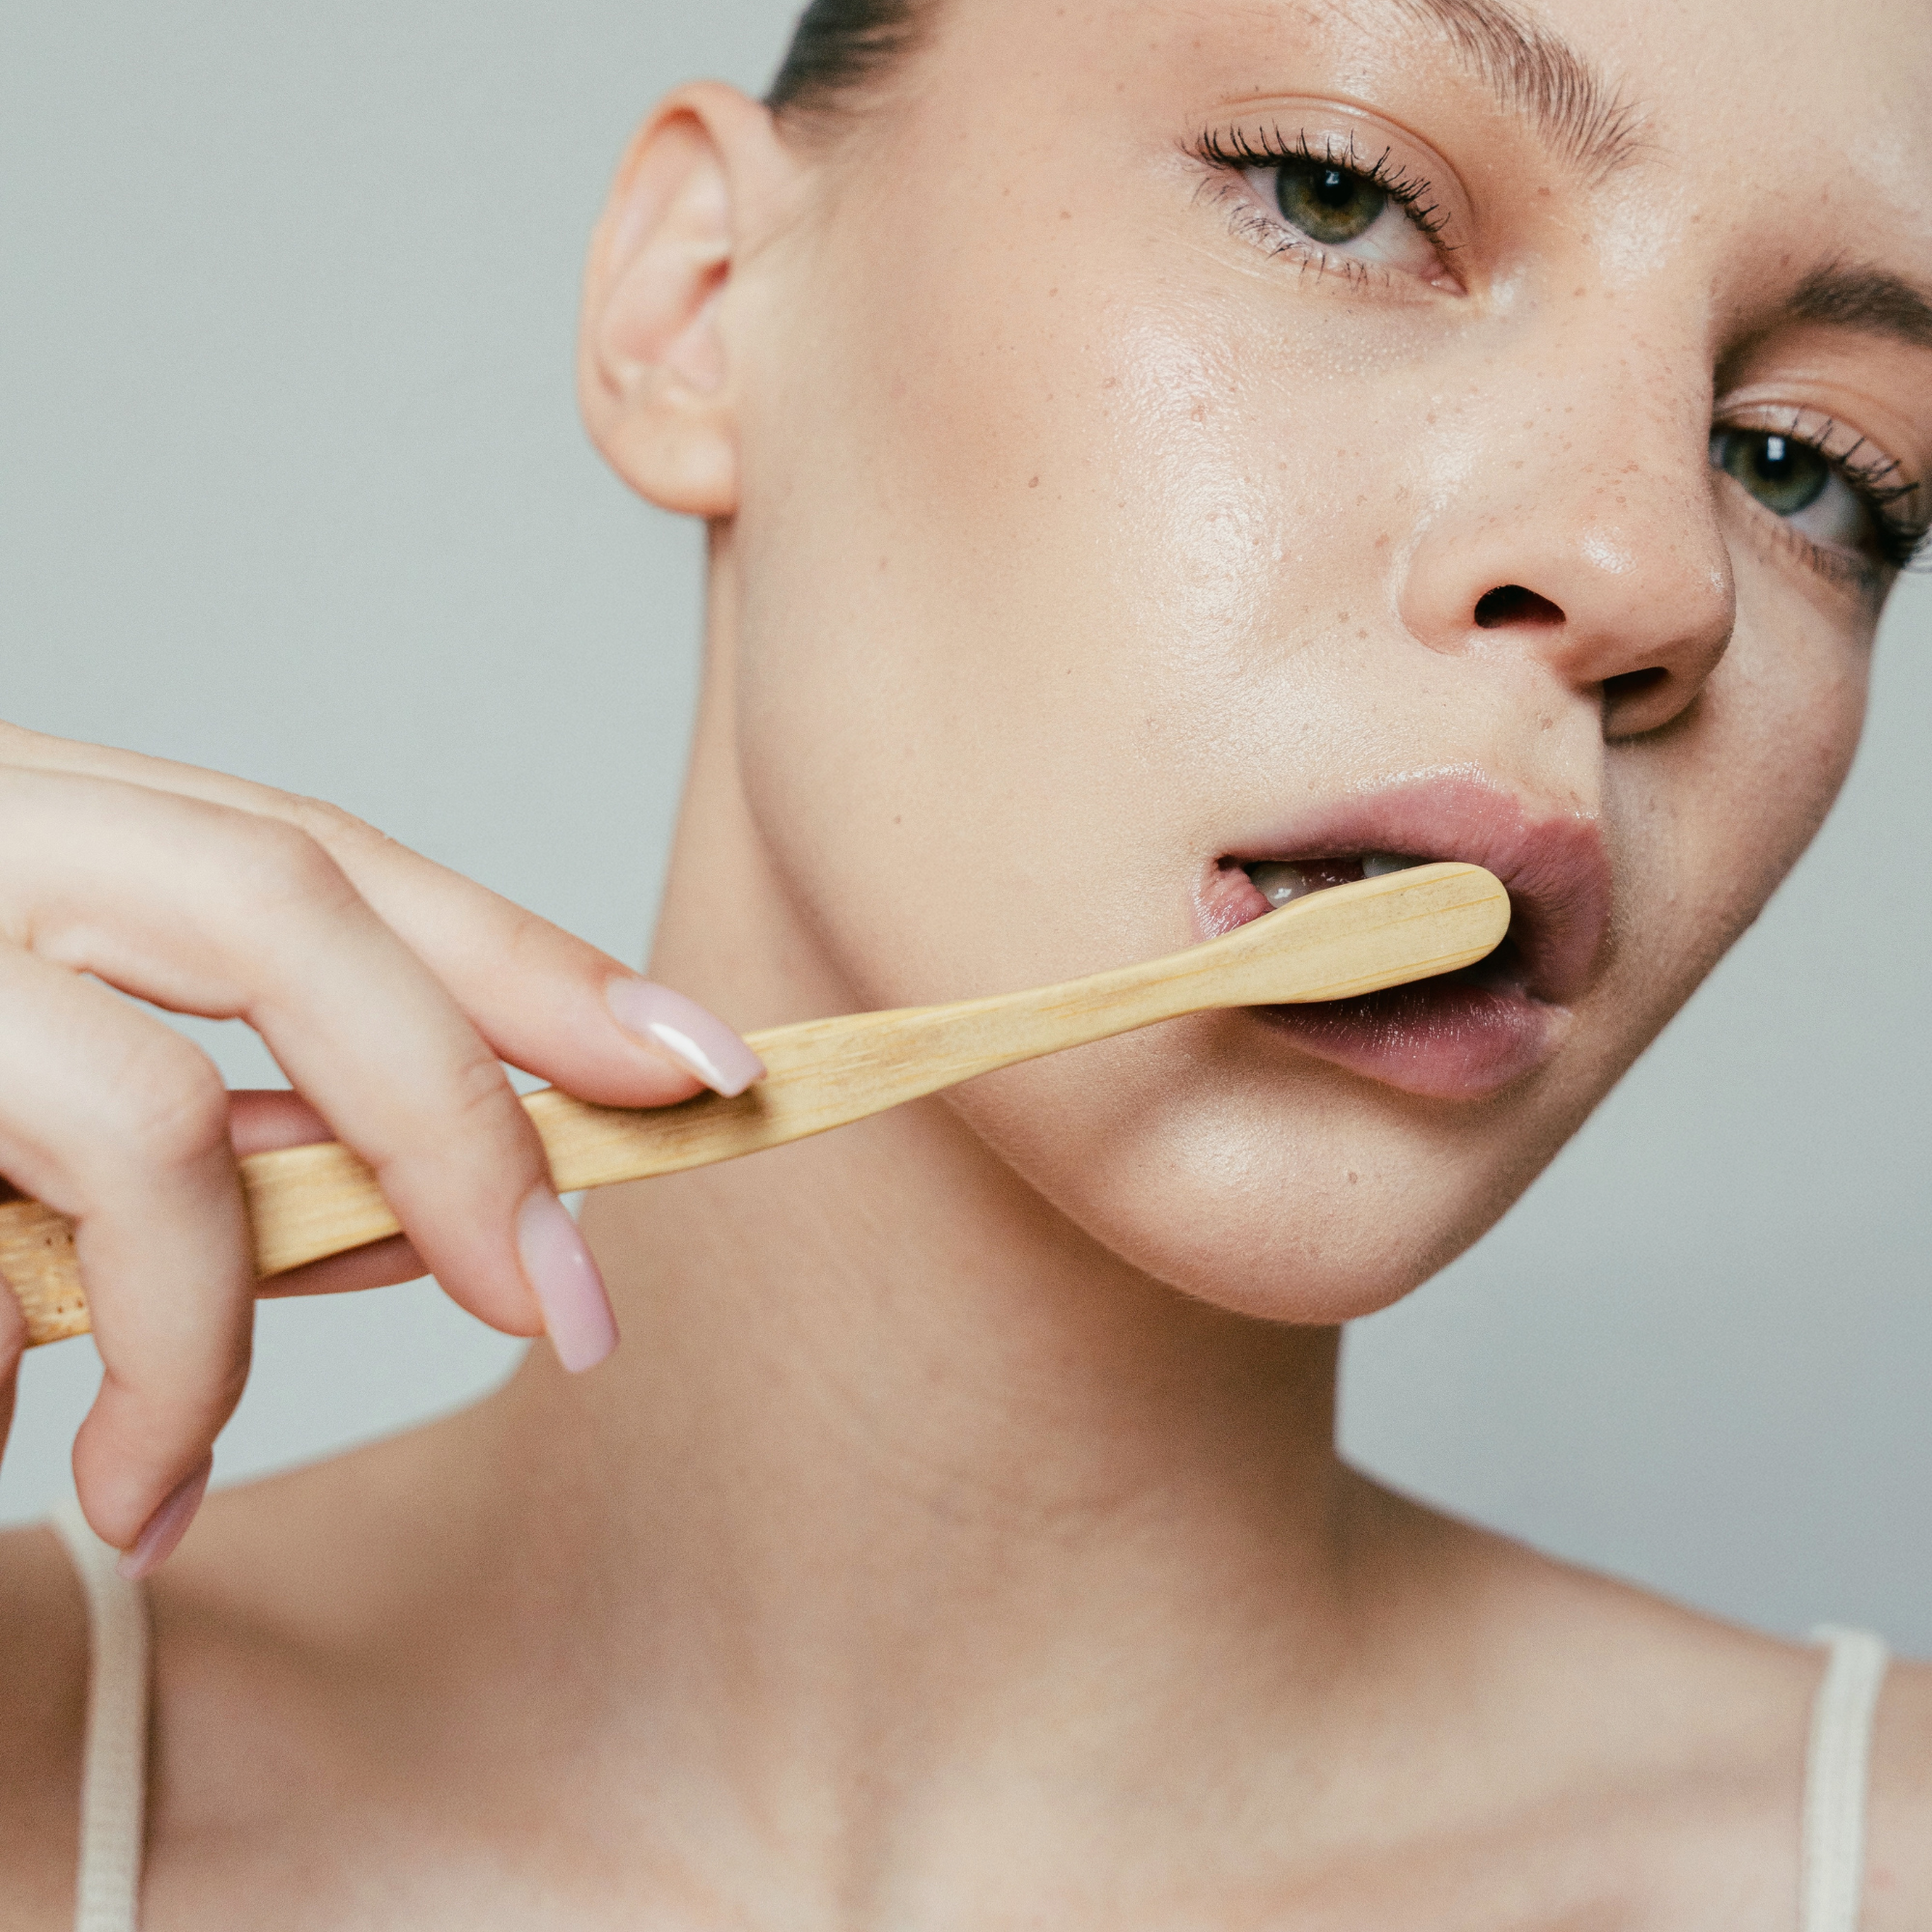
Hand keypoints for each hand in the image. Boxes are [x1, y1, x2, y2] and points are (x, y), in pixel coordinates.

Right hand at [0, 723, 760, 1575]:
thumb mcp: (46, 1091)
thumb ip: (230, 1136)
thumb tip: (422, 1223)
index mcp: (57, 829)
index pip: (343, 861)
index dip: (532, 956)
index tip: (699, 1065)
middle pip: (289, 907)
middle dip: (456, 1110)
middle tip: (572, 1304)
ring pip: (132, 1103)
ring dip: (212, 1315)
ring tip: (170, 1480)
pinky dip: (54, 1361)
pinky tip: (62, 1465)